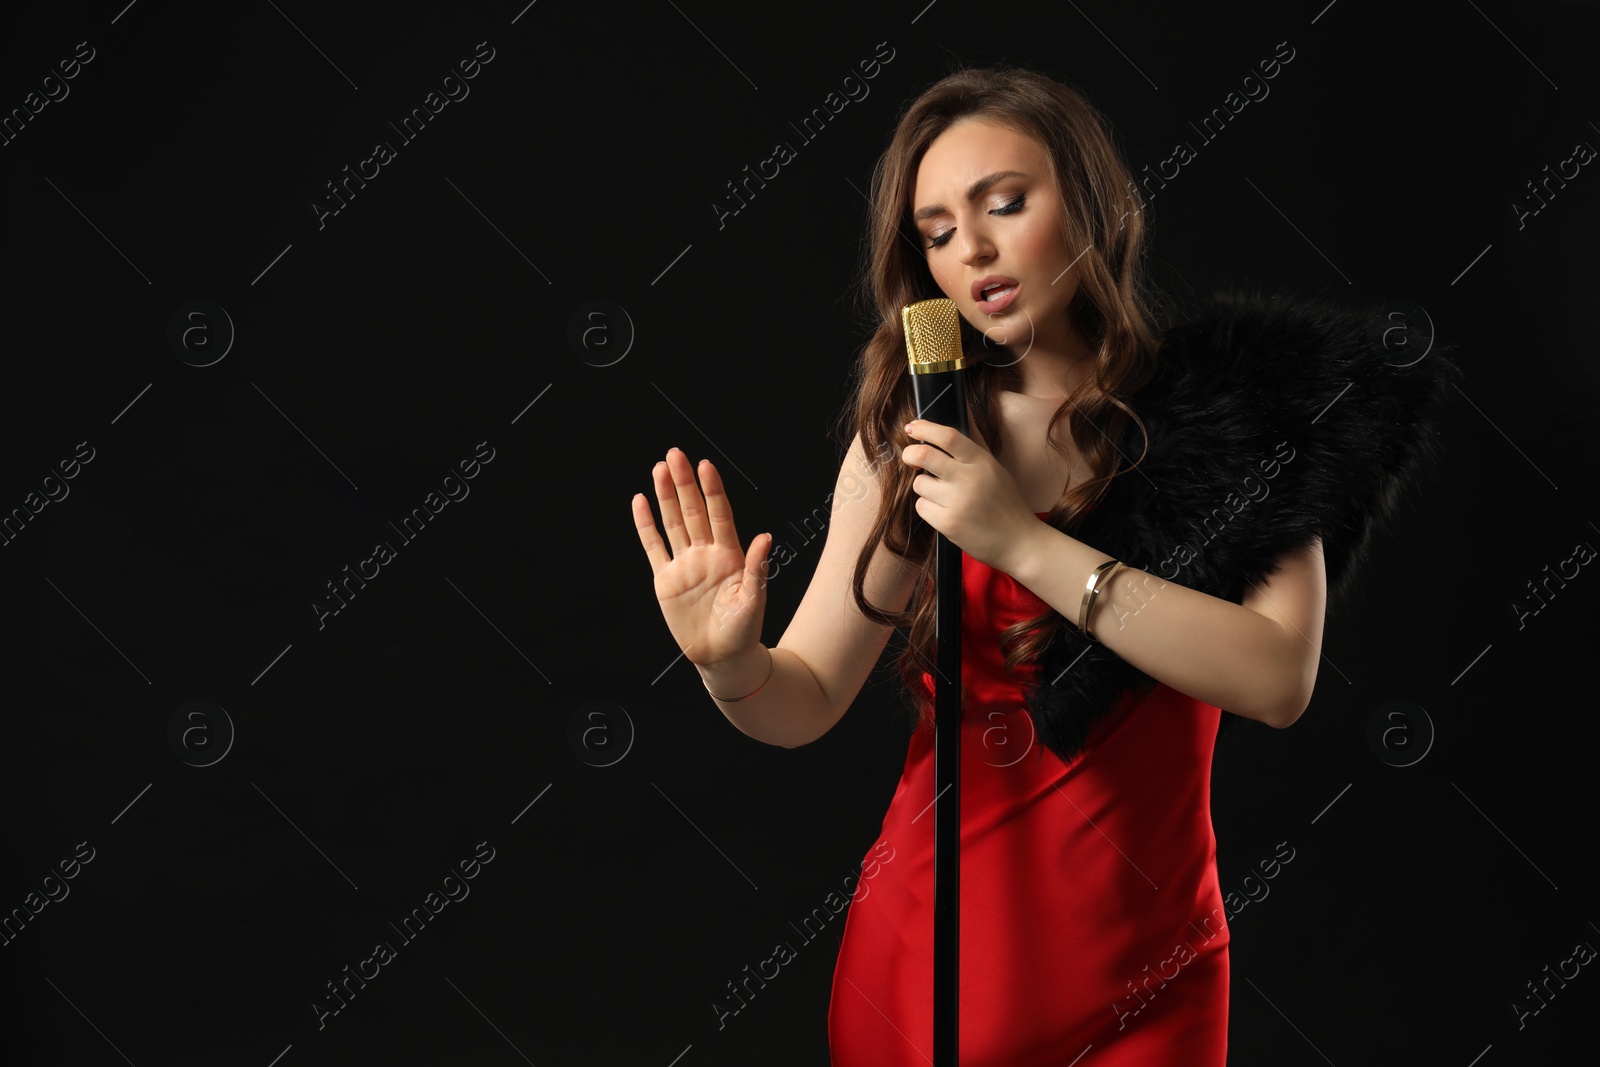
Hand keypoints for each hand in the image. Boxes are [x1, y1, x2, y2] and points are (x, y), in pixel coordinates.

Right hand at [633, 447, 770, 667]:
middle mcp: (705, 553)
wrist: (722, 658)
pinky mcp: (666, 580)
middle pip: (693, 511)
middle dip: (684, 482)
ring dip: (665, 496)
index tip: (705, 465)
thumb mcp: (753, 601)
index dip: (712, 490)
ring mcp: (684, 564)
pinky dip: (645, 525)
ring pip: (673, 522)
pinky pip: (653, 547)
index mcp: (729, 555)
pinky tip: (640, 501)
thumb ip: (756, 568)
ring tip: (658, 468)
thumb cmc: (744, 631)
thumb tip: (765, 537)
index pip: (719, 514)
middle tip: (675, 454)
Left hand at [902, 417, 1036, 573]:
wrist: (1019, 542)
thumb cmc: (1006, 503)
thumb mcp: (995, 468)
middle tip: (910, 457)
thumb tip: (965, 411)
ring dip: (925, 487)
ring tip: (943, 494)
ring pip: (919, 483)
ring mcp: (958, 503)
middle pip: (924, 455)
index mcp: (982, 462)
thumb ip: (975, 443)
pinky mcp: (948, 523)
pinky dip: (928, 507)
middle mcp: (969, 479)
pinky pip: (921, 506)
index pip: (948, 437)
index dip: (925, 428)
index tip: (912, 427)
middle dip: (910, 454)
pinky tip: (945, 511)